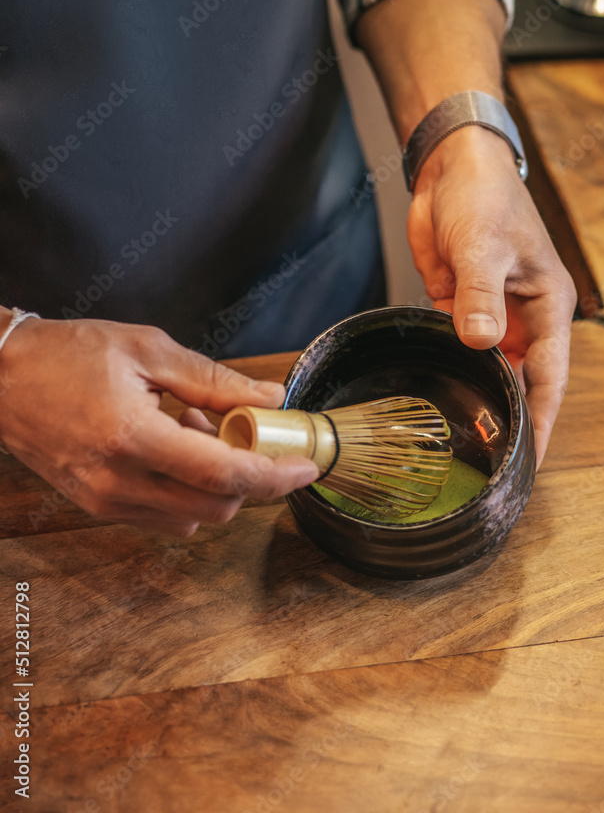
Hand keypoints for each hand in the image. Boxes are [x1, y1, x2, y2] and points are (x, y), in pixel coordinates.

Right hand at [0, 316, 318, 534]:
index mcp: (132, 438)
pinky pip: (164, 517)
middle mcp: (118, 483)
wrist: (1, 378)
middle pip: (217, 507)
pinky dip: (186, 491)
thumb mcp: (148, 350)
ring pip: (193, 519)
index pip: (224, 475)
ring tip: (194, 428)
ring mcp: (105, 502)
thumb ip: (214, 379)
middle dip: (247, 475)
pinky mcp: (97, 507)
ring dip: (215, 484)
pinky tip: (172, 446)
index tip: (307, 465)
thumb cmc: (67, 354)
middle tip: (237, 427)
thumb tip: (270, 398)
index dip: (275, 475)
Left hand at [407, 126, 576, 466]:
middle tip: (490, 464)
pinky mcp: (458, 308)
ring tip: (463, 444)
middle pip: (520, 382)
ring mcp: (490, 315)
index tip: (530, 459)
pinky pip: (457, 349)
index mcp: (547, 307)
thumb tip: (480, 343)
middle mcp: (522, 318)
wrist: (450, 169)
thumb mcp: (484, 247)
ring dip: (479, 398)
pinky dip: (451, 371)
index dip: (540, 419)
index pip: (549, 377)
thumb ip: (480, 297)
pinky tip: (439, 396)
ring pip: (488, 370)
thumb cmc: (485, 197)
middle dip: (509, 419)